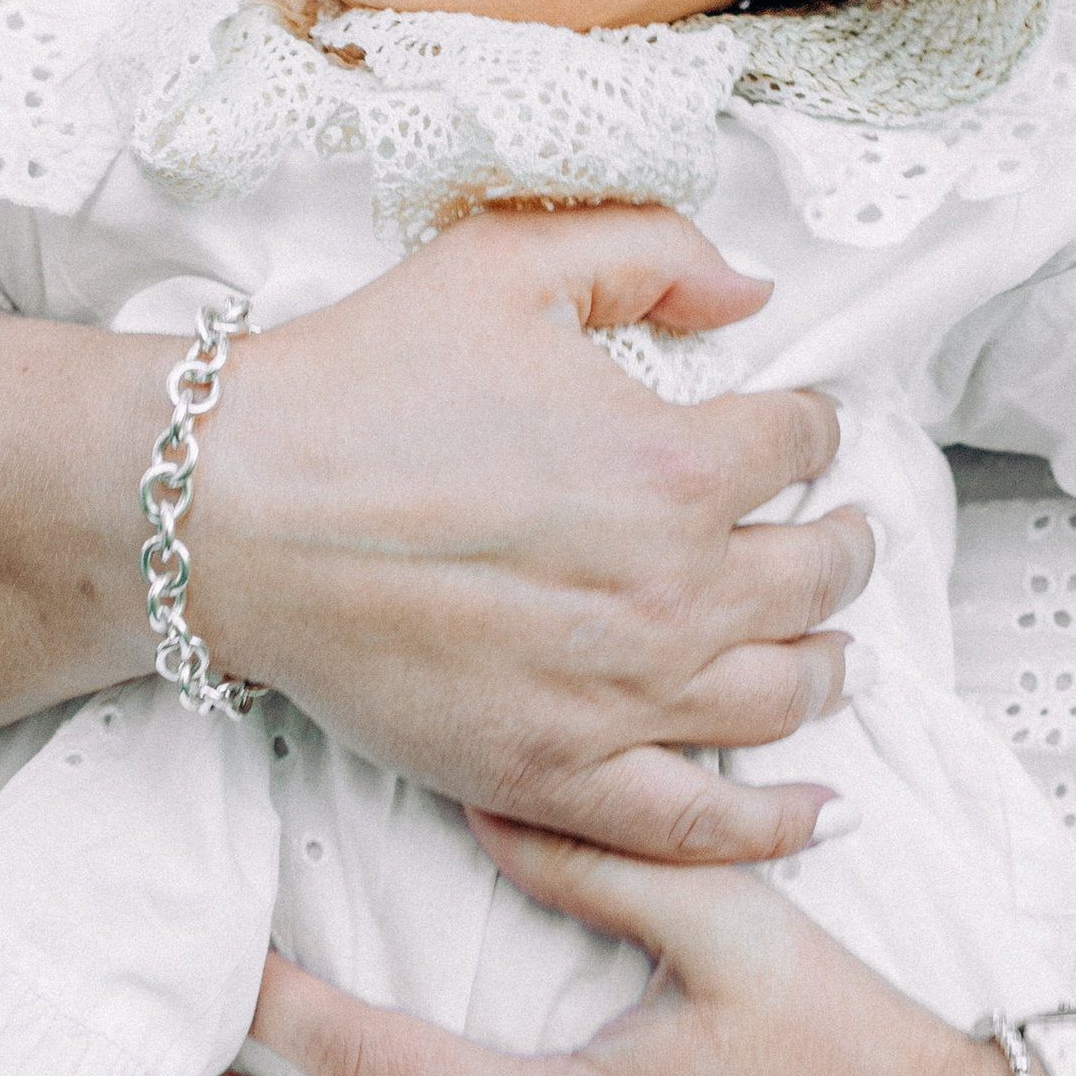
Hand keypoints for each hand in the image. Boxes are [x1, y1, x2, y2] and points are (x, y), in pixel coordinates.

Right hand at [196, 207, 875, 863]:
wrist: (233, 509)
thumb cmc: (360, 380)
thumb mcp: (507, 261)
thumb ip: (650, 251)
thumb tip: (751, 289)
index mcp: (675, 459)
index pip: (804, 444)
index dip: (807, 426)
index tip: (792, 430)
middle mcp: (673, 587)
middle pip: (821, 575)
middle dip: (842, 544)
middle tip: (834, 532)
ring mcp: (623, 695)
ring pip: (788, 693)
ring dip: (825, 660)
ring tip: (823, 642)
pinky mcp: (559, 774)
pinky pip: (705, 823)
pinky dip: (775, 821)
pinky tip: (820, 807)